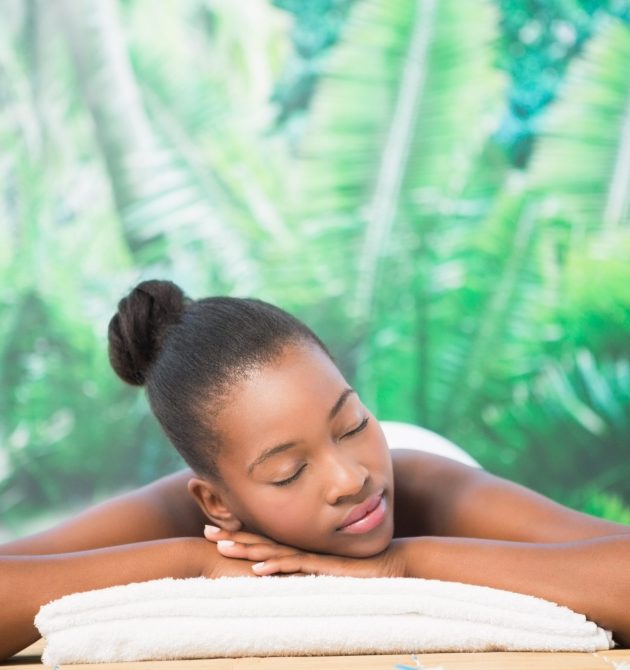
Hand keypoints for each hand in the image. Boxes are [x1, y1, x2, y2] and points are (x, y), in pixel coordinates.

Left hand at [204, 526, 405, 577]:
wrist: (394, 565)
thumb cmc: (363, 569)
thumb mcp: (330, 569)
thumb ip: (311, 568)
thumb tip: (288, 575)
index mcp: (301, 548)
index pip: (265, 540)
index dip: (241, 534)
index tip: (217, 530)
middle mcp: (303, 548)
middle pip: (262, 541)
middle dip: (234, 536)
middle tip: (207, 531)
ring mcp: (312, 556)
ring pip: (273, 551)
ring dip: (247, 548)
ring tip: (222, 545)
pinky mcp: (324, 567)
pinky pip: (296, 566)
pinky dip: (275, 567)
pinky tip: (257, 568)